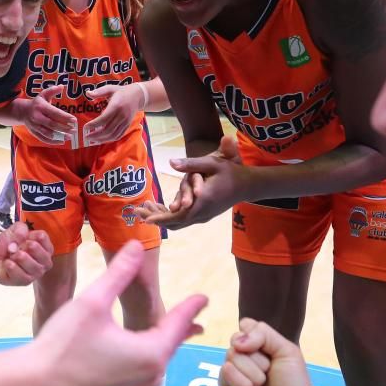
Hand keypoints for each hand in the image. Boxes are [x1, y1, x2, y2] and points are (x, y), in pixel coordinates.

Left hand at [0, 222, 53, 284]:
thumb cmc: (7, 244)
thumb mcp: (12, 231)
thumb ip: (19, 228)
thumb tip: (24, 235)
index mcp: (43, 247)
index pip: (46, 241)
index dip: (38, 237)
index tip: (29, 235)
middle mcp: (42, 262)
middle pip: (45, 257)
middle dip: (35, 249)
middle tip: (25, 245)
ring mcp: (34, 273)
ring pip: (35, 268)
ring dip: (23, 259)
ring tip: (13, 255)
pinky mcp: (24, 281)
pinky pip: (22, 277)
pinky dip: (14, 268)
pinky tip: (8, 263)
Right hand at [22, 85, 77, 144]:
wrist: (22, 112)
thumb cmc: (37, 103)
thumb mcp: (43, 95)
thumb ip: (52, 91)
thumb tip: (62, 86)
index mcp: (40, 107)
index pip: (55, 113)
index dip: (65, 117)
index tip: (74, 120)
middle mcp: (37, 117)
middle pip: (52, 124)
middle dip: (64, 128)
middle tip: (74, 130)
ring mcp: (35, 126)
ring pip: (48, 133)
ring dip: (60, 136)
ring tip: (70, 136)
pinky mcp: (34, 133)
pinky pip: (44, 139)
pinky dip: (53, 141)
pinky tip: (62, 141)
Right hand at [31, 241, 206, 385]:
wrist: (36, 381)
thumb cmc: (65, 342)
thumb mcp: (93, 301)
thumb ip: (119, 273)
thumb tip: (136, 245)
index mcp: (151, 352)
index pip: (178, 323)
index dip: (190, 306)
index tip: (205, 296)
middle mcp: (151, 372)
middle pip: (172, 340)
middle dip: (183, 321)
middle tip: (197, 306)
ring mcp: (138, 384)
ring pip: (160, 353)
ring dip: (168, 335)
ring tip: (181, 323)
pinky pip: (149, 363)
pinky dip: (155, 347)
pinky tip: (151, 342)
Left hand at [81, 84, 142, 145]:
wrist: (138, 96)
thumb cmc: (121, 91)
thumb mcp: (110, 89)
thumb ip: (99, 91)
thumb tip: (87, 93)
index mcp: (116, 106)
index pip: (104, 118)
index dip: (94, 124)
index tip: (85, 127)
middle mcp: (121, 115)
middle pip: (108, 129)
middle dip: (96, 135)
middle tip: (86, 136)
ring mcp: (125, 122)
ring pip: (113, 134)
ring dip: (102, 139)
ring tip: (92, 140)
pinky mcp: (127, 126)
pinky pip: (118, 135)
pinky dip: (109, 139)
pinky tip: (101, 140)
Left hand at [135, 137, 250, 229]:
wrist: (248, 185)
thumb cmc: (231, 172)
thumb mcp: (212, 163)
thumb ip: (191, 163)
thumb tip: (171, 162)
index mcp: (202, 202)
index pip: (178, 215)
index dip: (160, 218)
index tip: (145, 219)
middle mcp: (201, 213)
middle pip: (174, 222)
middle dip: (154, 217)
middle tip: (136, 211)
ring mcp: (202, 216)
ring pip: (177, 223)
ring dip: (160, 217)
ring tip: (143, 208)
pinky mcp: (203, 215)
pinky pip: (183, 220)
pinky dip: (170, 216)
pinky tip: (158, 208)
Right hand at [219, 318, 326, 385]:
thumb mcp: (287, 351)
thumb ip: (263, 334)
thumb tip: (237, 341)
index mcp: (260, 346)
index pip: (246, 326)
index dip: (254, 335)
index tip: (269, 349)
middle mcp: (245, 356)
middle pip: (237, 339)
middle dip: (257, 357)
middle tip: (269, 373)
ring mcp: (234, 372)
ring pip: (232, 355)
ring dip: (253, 372)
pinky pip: (226, 372)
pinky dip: (242, 383)